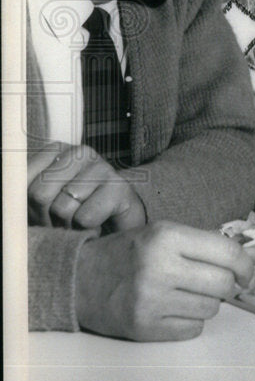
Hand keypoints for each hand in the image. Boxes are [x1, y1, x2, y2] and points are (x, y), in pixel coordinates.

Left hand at [28, 143, 145, 231]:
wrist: (118, 226)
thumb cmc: (74, 212)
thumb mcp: (43, 201)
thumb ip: (24, 194)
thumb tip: (10, 200)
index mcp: (55, 151)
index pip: (21, 180)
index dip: (25, 206)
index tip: (39, 213)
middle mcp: (79, 153)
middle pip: (40, 194)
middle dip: (45, 217)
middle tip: (59, 222)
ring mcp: (102, 167)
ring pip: (62, 208)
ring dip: (67, 226)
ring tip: (78, 223)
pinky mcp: (119, 187)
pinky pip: (85, 218)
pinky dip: (86, 229)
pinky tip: (96, 223)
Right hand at [75, 221, 252, 340]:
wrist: (79, 280)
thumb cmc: (129, 253)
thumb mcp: (163, 234)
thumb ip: (206, 244)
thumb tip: (253, 257)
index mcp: (166, 237)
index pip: (227, 253)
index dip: (246, 264)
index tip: (247, 271)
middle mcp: (159, 268)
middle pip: (223, 283)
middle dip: (228, 284)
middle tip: (218, 282)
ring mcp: (150, 301)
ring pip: (212, 309)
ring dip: (208, 303)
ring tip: (187, 293)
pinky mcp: (144, 328)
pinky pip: (193, 329)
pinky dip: (191, 321)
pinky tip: (174, 309)